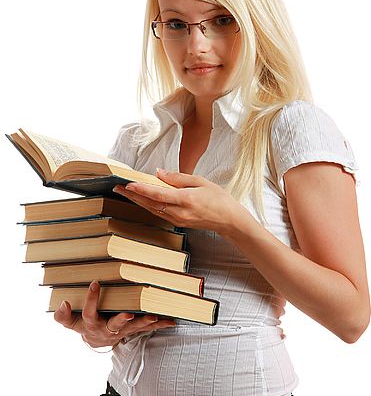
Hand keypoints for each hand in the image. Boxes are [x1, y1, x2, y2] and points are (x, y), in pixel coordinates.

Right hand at [54, 281, 175, 347]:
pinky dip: (160, 325)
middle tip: (130, 313)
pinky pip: (148, 329)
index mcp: (93, 325)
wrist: (98, 342)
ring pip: (134, 328)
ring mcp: (123, 331)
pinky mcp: (134, 330)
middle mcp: (109, 329)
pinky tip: (171, 321)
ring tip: (154, 317)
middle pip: (116, 325)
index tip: (94, 283)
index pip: (90, 313)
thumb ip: (63, 316)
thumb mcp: (70, 323)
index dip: (91, 299)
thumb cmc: (84, 326)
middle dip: (123, 319)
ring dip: (145, 322)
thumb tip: (64, 303)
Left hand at [113, 168, 246, 235]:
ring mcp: (178, 219)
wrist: (229, 220)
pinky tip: (141, 200)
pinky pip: (159, 213)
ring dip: (137, 201)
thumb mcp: (201, 182)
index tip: (129, 184)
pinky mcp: (178, 223)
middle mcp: (179, 212)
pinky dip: (148, 206)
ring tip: (124, 193)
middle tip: (117, 187)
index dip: (142, 190)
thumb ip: (178, 178)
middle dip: (133, 196)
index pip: (158, 194)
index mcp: (186, 200)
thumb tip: (159, 173)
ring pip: (152, 209)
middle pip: (151, 203)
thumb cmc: (218, 198)